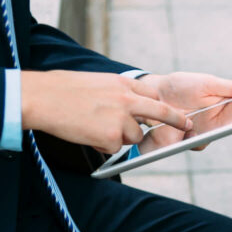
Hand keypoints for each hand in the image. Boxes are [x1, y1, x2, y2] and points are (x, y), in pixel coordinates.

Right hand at [20, 70, 191, 153]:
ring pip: (134, 137)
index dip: (168, 108)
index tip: (181, 115)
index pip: (154, 96)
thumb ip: (119, 94)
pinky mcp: (111, 137)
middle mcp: (127, 100)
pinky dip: (103, 146)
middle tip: (188, 126)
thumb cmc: (64, 90)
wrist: (43, 97)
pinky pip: (115, 148)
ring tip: (95, 127)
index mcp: (123, 84)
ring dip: (119, 138)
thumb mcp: (98, 83)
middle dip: (177, 121)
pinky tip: (87, 134)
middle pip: (161, 114)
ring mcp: (121, 119)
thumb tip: (133, 107)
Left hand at [132, 72, 231, 151]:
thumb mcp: (207, 83)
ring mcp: (203, 133)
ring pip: (213, 138)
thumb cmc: (183, 86)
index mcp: (224, 106)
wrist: (154, 94)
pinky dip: (193, 139)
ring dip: (207, 131)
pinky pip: (198, 145)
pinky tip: (186, 130)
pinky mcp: (188, 142)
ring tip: (199, 125)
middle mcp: (216, 122)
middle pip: (230, 126)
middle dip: (231, 122)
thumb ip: (230, 88)